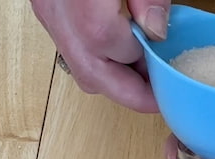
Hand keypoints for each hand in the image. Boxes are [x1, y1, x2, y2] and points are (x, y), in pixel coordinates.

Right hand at [30, 0, 170, 111]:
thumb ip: (149, 0)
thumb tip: (156, 33)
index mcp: (88, 15)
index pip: (126, 61)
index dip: (152, 74)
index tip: (170, 80)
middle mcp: (59, 19)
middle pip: (95, 79)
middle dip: (129, 92)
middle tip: (156, 89)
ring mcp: (47, 14)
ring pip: (80, 67)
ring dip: (112, 75)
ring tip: (141, 61)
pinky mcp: (44, 8)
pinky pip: (72, 47)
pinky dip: (97, 55)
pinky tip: (119, 41)